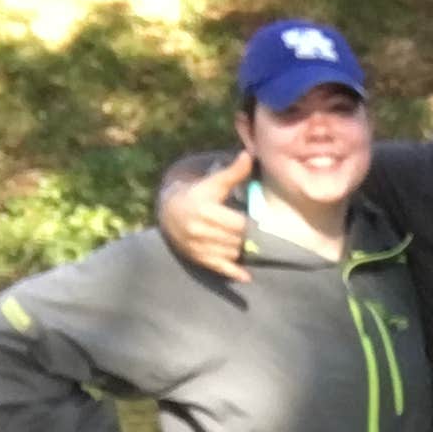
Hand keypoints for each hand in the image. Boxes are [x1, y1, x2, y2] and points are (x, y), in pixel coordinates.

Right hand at [159, 148, 254, 282]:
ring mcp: (198, 247)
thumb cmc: (196, 194)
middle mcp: (200, 230)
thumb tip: (249, 155)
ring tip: (254, 247)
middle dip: (251, 239)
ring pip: (232, 254)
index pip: (239, 224)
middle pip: (237, 240)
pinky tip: (246, 276)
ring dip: (244, 251)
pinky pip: (220, 269)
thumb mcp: (212, 182)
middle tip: (264, 238)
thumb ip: (233, 172)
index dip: (254, 226)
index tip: (264, 225)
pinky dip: (234, 273)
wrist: (168, 211)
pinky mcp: (198, 259)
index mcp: (205, 210)